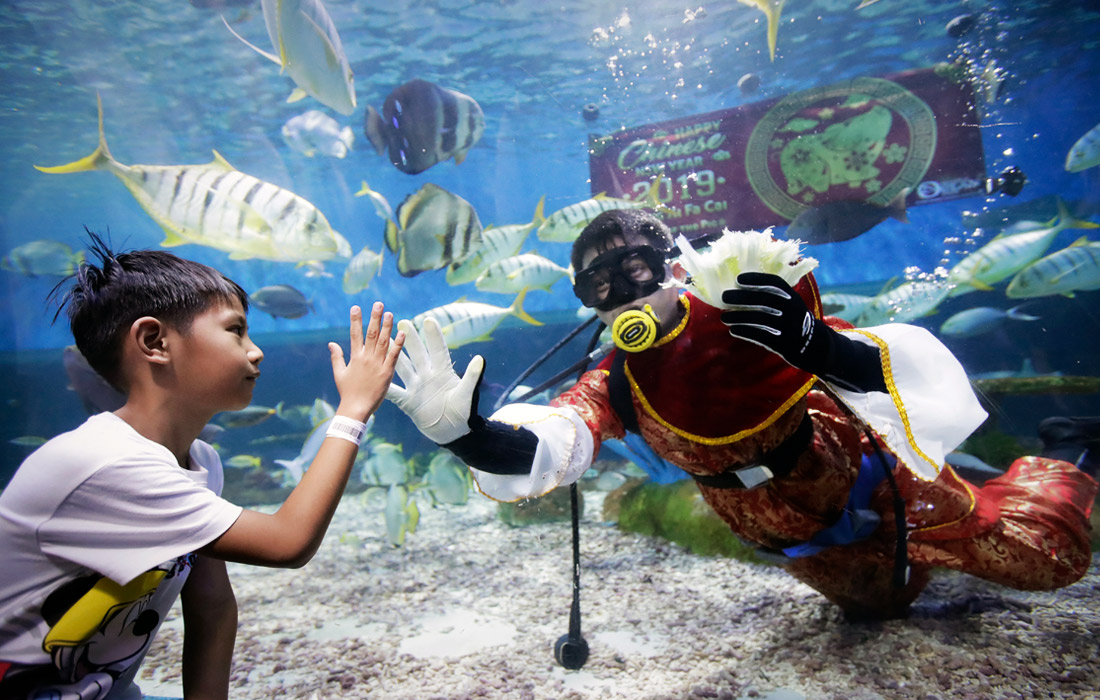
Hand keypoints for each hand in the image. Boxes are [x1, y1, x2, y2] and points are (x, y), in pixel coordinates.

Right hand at [329, 303, 404, 420]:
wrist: (356, 408)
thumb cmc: (347, 391)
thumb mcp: (339, 373)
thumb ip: (336, 357)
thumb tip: (331, 343)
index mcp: (354, 357)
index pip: (355, 334)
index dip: (355, 320)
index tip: (356, 307)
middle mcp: (366, 358)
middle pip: (371, 334)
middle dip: (374, 318)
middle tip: (378, 304)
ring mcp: (377, 364)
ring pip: (383, 341)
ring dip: (387, 327)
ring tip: (390, 313)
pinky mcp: (387, 372)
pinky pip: (394, 355)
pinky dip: (398, 343)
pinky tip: (402, 332)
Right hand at [386, 316, 485, 444]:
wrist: (452, 433)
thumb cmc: (463, 413)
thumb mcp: (466, 395)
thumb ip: (472, 377)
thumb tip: (480, 358)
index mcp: (443, 373)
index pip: (437, 350)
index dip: (433, 336)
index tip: (428, 319)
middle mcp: (428, 377)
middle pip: (417, 354)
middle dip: (409, 339)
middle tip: (401, 321)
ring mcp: (417, 388)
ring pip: (403, 368)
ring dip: (393, 355)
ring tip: (384, 339)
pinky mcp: (408, 402)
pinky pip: (394, 392)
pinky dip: (384, 385)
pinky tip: (373, 374)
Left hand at [719, 272, 823, 371]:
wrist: (811, 344)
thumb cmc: (793, 319)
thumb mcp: (791, 303)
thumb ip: (774, 295)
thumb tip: (741, 288)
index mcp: (792, 296)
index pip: (774, 283)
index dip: (756, 279)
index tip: (738, 279)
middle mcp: (791, 309)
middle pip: (763, 300)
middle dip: (741, 297)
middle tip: (724, 297)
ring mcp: (787, 326)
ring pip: (759, 319)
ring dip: (739, 317)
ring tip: (724, 317)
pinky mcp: (782, 342)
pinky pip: (760, 336)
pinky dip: (745, 332)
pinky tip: (733, 330)